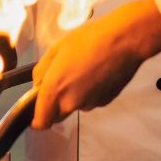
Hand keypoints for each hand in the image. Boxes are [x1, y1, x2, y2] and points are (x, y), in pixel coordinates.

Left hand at [31, 0, 160, 128]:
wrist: (124, 40)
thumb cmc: (90, 39)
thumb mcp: (57, 48)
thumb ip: (41, 71)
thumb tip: (38, 85)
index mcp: (55, 89)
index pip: (41, 121)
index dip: (36, 119)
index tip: (36, 112)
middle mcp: (71, 102)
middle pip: (57, 115)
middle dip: (55, 104)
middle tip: (63, 79)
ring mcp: (90, 103)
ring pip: (75, 106)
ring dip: (75, 95)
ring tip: (84, 70)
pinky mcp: (105, 101)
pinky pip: (91, 101)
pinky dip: (90, 92)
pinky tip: (97, 73)